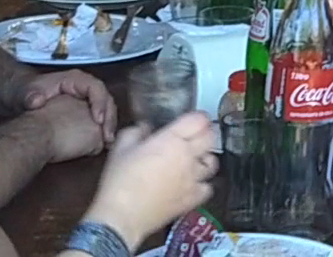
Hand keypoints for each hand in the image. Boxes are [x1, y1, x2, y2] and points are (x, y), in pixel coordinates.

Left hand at [18, 68, 117, 140]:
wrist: (22, 98)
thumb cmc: (26, 93)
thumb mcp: (25, 92)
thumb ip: (30, 96)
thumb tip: (37, 101)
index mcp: (75, 79)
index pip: (96, 87)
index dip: (100, 103)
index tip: (98, 121)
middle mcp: (85, 88)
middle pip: (106, 99)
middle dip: (109, 118)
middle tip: (108, 137)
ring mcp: (86, 99)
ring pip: (106, 110)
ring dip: (109, 126)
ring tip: (108, 143)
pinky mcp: (85, 111)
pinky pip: (100, 118)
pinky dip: (103, 130)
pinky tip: (103, 144)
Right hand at [82, 113, 217, 252]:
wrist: (122, 216)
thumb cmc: (120, 181)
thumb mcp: (120, 148)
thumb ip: (135, 131)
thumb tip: (145, 128)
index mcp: (171, 140)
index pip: (199, 120)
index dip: (199, 117)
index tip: (193, 119)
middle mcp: (187, 156)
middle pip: (210, 138)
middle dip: (205, 134)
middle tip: (195, 136)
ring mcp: (193, 179)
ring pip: (213, 162)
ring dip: (205, 158)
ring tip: (194, 160)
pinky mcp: (193, 199)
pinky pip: (208, 187)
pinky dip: (203, 184)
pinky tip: (192, 183)